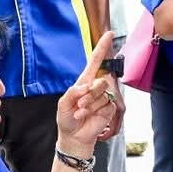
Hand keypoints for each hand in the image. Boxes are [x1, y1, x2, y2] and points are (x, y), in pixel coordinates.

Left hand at [56, 33, 121, 150]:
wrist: (74, 136)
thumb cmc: (67, 119)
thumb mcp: (63, 104)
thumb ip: (72, 92)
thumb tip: (86, 86)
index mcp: (84, 81)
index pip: (95, 61)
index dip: (102, 48)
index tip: (109, 34)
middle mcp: (96, 87)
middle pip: (101, 80)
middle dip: (89, 93)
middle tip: (79, 104)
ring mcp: (103, 97)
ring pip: (102, 93)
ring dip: (89, 104)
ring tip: (80, 113)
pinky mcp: (109, 108)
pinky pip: (106, 104)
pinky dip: (94, 111)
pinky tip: (86, 116)